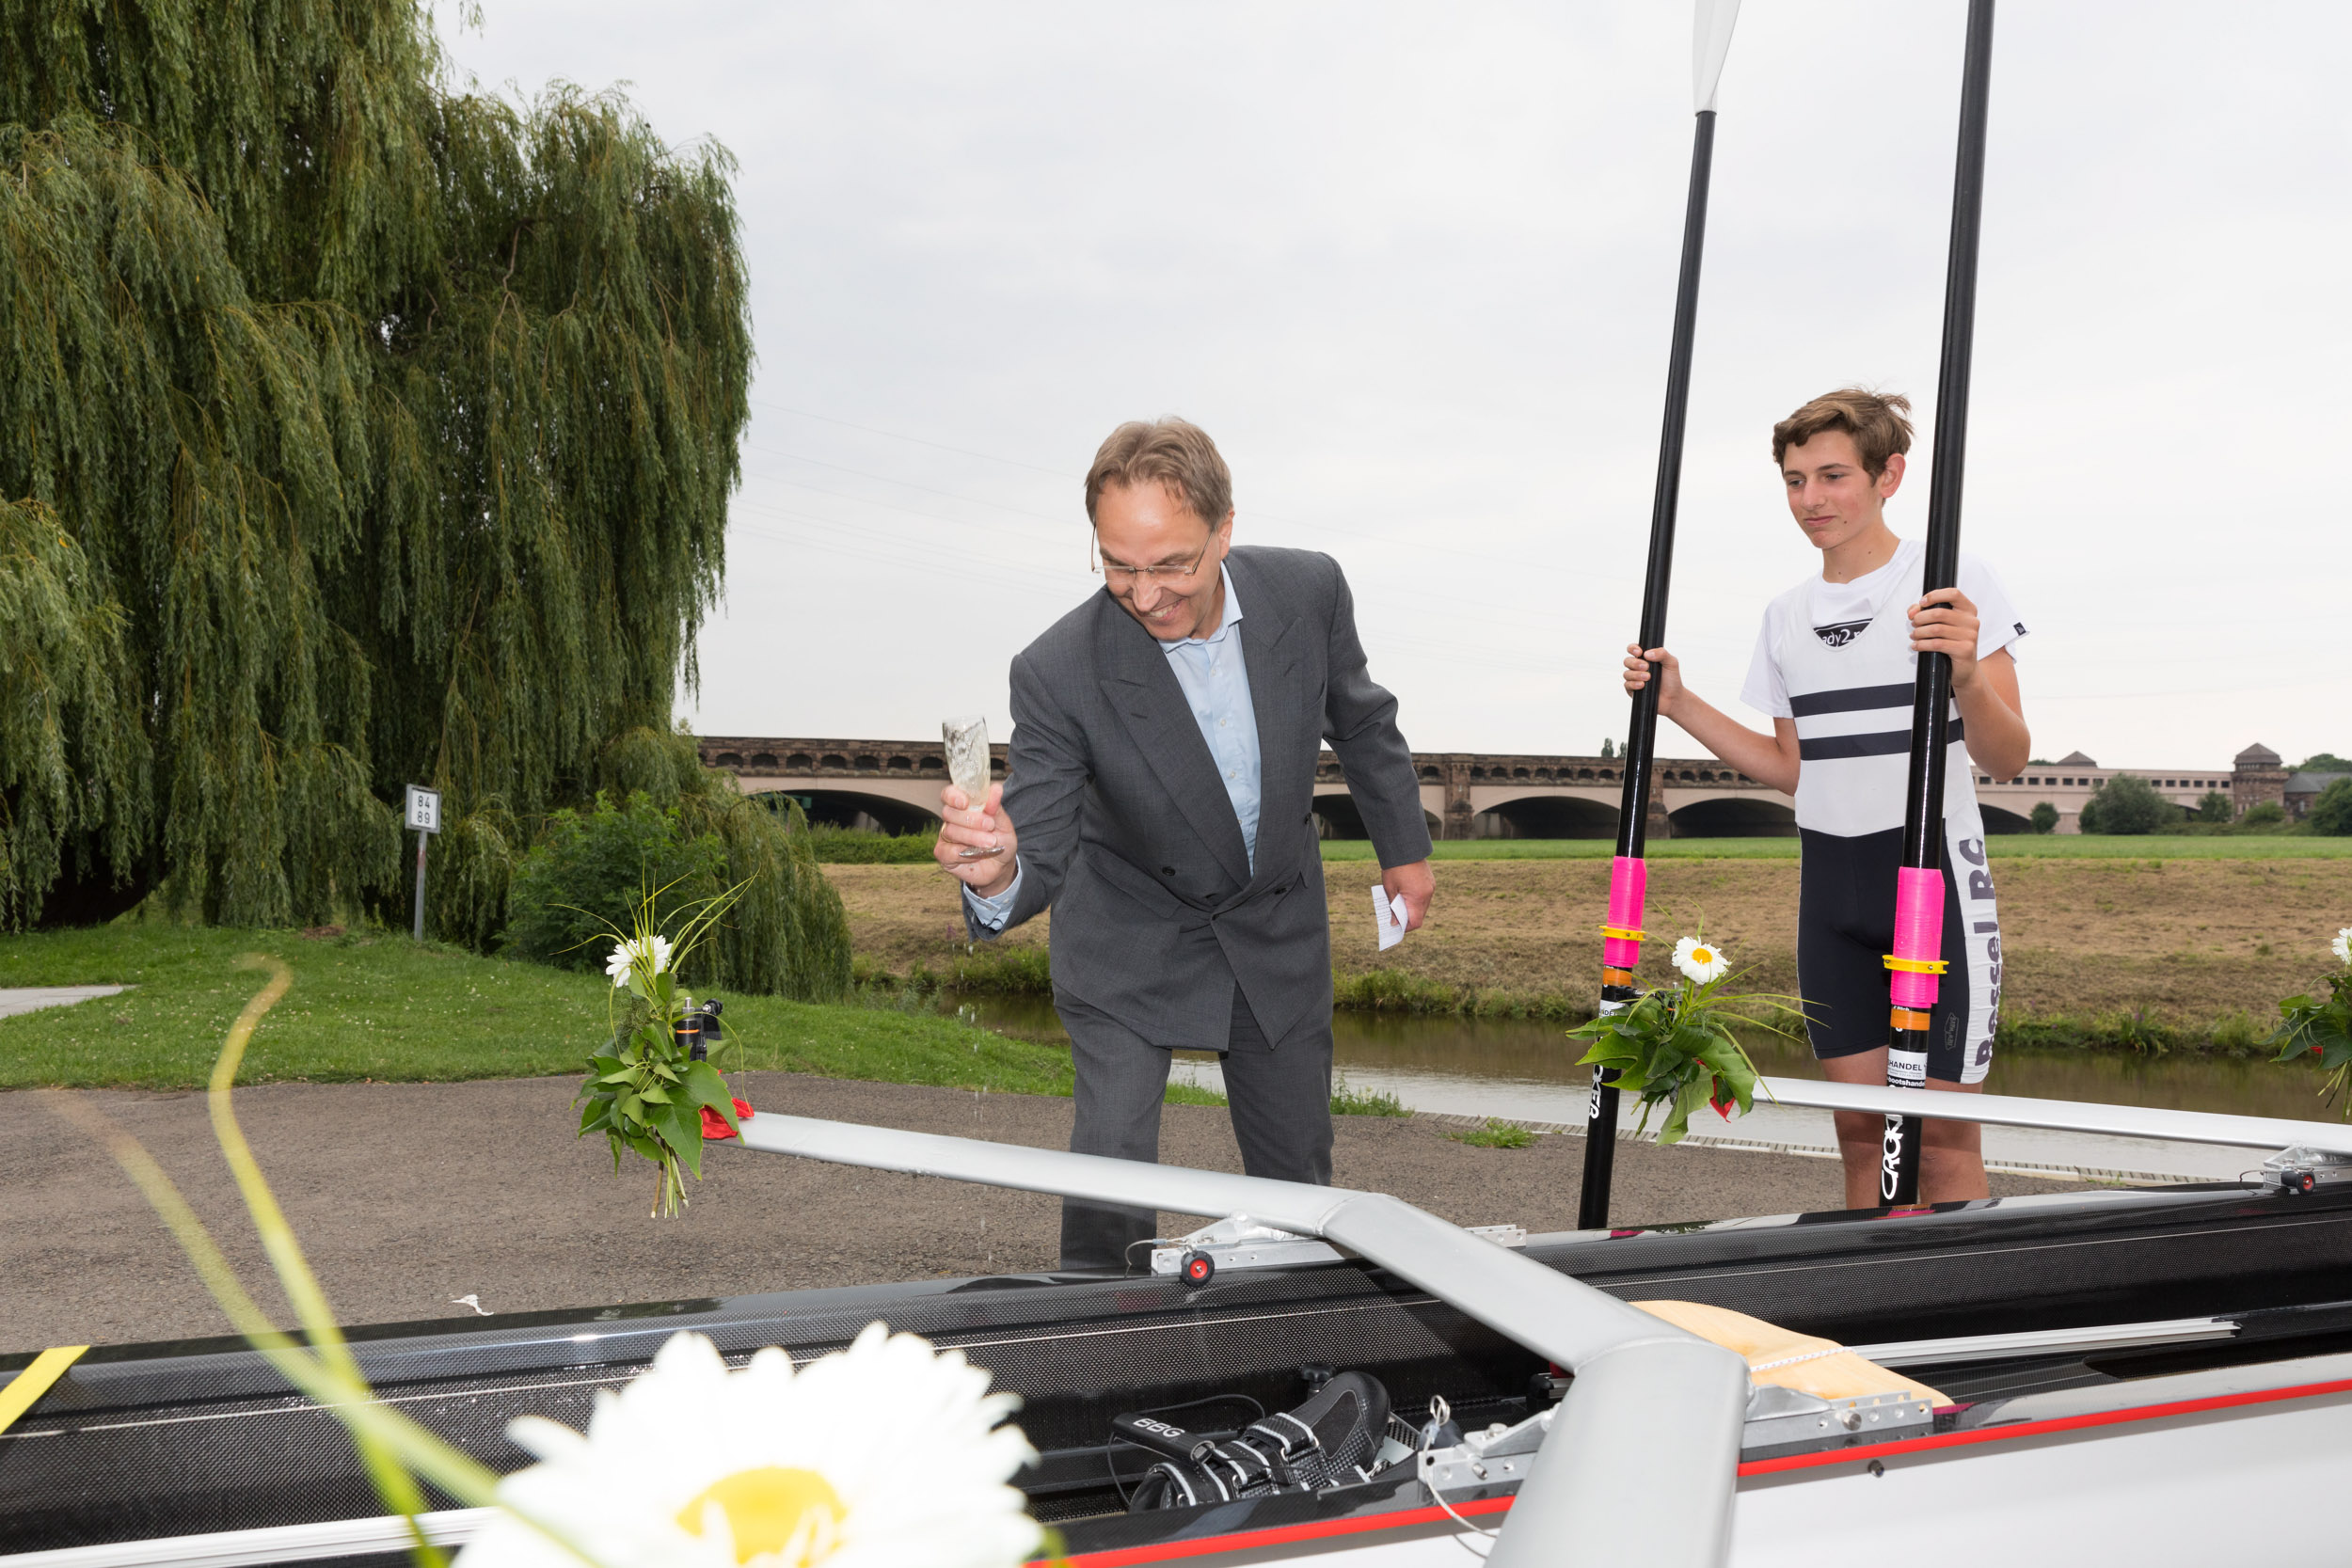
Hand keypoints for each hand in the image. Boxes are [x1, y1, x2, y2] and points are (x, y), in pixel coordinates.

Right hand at [933, 782, 1018, 896]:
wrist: (1001, 866)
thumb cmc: (1000, 841)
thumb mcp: (1004, 823)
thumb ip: (996, 807)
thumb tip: (996, 789)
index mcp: (963, 806)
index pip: (949, 794)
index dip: (953, 796)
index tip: (965, 802)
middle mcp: (951, 819)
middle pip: (949, 812)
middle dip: (971, 819)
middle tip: (990, 826)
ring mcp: (945, 837)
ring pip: (950, 831)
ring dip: (973, 837)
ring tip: (990, 843)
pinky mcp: (943, 854)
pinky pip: (948, 851)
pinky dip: (964, 853)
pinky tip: (977, 855)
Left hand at [1382, 859, 1434, 931]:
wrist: (1405, 848)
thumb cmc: (1394, 868)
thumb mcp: (1390, 889)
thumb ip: (1393, 907)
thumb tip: (1395, 922)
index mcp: (1417, 897)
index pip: (1416, 922)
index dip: (1407, 927)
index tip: (1397, 926)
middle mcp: (1427, 894)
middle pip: (1420, 915)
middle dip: (1409, 918)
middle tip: (1397, 917)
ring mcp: (1431, 887)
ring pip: (1424, 906)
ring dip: (1413, 908)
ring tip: (1400, 905)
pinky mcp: (1431, 881)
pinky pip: (1425, 896)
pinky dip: (1417, 899)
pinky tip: (1407, 895)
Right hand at [1622, 643, 1683, 717]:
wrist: (1673, 698)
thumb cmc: (1672, 680)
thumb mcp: (1671, 663)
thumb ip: (1662, 653)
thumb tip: (1647, 653)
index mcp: (1646, 658)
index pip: (1633, 649)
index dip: (1633, 649)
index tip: (1640, 652)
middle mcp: (1638, 667)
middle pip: (1627, 661)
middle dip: (1635, 663)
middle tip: (1646, 667)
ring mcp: (1634, 679)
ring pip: (1626, 673)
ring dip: (1636, 675)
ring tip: (1648, 677)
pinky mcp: (1632, 690)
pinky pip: (1627, 685)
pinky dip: (1634, 684)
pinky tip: (1642, 685)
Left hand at [1908, 588, 1982, 689]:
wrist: (1964, 668)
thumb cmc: (1951, 642)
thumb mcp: (1941, 624)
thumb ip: (1925, 611)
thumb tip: (1912, 611)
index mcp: (1968, 610)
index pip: (1954, 594)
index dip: (1935, 596)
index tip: (1921, 603)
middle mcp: (1972, 621)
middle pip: (1940, 613)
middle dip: (1920, 618)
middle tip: (1914, 624)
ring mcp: (1970, 635)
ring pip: (1936, 629)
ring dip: (1919, 632)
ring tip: (1914, 635)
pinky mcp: (1964, 649)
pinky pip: (1937, 644)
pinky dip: (1922, 644)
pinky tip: (1916, 646)